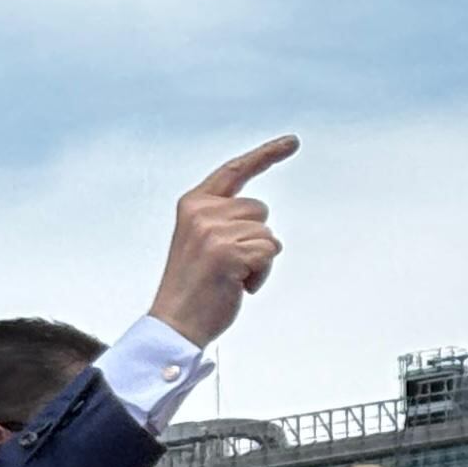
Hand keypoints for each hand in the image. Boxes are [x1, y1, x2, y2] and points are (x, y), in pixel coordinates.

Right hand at [146, 136, 294, 347]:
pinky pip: (270, 252)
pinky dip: (261, 274)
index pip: (235, 170)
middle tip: (228, 266)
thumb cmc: (193, 288)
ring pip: (268, 233)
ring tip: (230, 278)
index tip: (292, 142)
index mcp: (193, 204)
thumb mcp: (200, 241)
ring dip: (259, 260)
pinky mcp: (230, 253)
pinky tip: (238, 286)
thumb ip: (223, 219)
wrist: (175, 324)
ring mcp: (214, 232)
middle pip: (260, 209)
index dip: (266, 155)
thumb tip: (262, 220)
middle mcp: (202, 212)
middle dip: (255, 238)